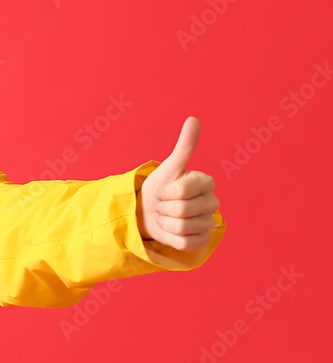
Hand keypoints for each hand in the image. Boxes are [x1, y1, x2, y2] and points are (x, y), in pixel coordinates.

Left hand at [137, 116, 220, 251]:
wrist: (150, 210)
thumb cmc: (160, 186)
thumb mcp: (169, 167)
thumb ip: (184, 146)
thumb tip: (193, 119)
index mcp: (206, 182)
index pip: (182, 190)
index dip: (165, 191)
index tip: (163, 188)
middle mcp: (212, 202)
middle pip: (181, 210)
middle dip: (163, 207)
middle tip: (162, 203)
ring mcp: (208, 222)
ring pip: (182, 227)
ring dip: (165, 222)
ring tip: (165, 215)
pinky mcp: (202, 240)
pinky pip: (184, 243)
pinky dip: (170, 237)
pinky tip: (170, 229)